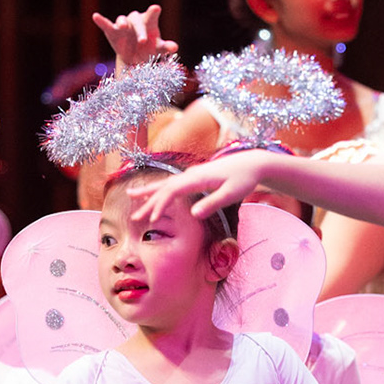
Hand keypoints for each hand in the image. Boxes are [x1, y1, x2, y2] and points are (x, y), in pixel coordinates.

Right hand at [92, 4, 176, 69]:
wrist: (134, 58)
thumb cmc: (149, 49)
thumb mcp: (157, 49)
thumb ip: (165, 47)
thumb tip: (175, 47)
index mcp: (149, 22)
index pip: (152, 15)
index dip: (153, 12)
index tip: (156, 8)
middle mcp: (136, 21)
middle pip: (138, 22)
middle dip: (140, 31)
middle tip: (143, 41)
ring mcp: (124, 25)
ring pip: (122, 20)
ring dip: (122, 23)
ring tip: (122, 27)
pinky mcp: (112, 30)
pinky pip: (106, 24)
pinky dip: (101, 20)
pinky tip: (95, 16)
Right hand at [136, 149, 280, 226]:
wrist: (253, 163)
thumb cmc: (244, 179)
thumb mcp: (231, 194)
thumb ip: (212, 203)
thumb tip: (193, 214)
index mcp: (197, 178)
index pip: (172, 192)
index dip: (160, 205)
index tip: (151, 219)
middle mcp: (191, 174)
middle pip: (164, 188)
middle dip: (147, 202)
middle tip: (134, 217)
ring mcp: (192, 174)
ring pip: (166, 184)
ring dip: (149, 193)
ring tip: (131, 196)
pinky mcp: (196, 177)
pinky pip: (173, 184)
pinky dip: (161, 190)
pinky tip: (155, 194)